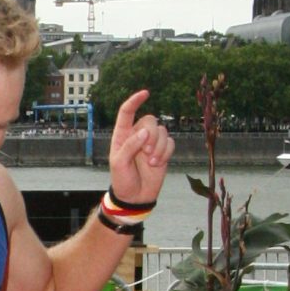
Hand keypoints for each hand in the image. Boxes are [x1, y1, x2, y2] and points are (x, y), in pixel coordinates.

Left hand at [106, 89, 173, 205]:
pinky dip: (166, 152)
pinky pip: (170, 142)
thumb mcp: (119, 163)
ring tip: (152, 162)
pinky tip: (158, 164)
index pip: (127, 112)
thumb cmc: (122, 180)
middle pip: (150, 120)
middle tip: (146, 151)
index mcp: (122, 134)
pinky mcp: (162, 151)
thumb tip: (144, 131)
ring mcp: (151, 143)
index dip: (135, 101)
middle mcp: (137, 135)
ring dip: (159, 147)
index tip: (145, 93)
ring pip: (162, 131)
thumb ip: (130, 145)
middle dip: (151, 135)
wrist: (135, 197)